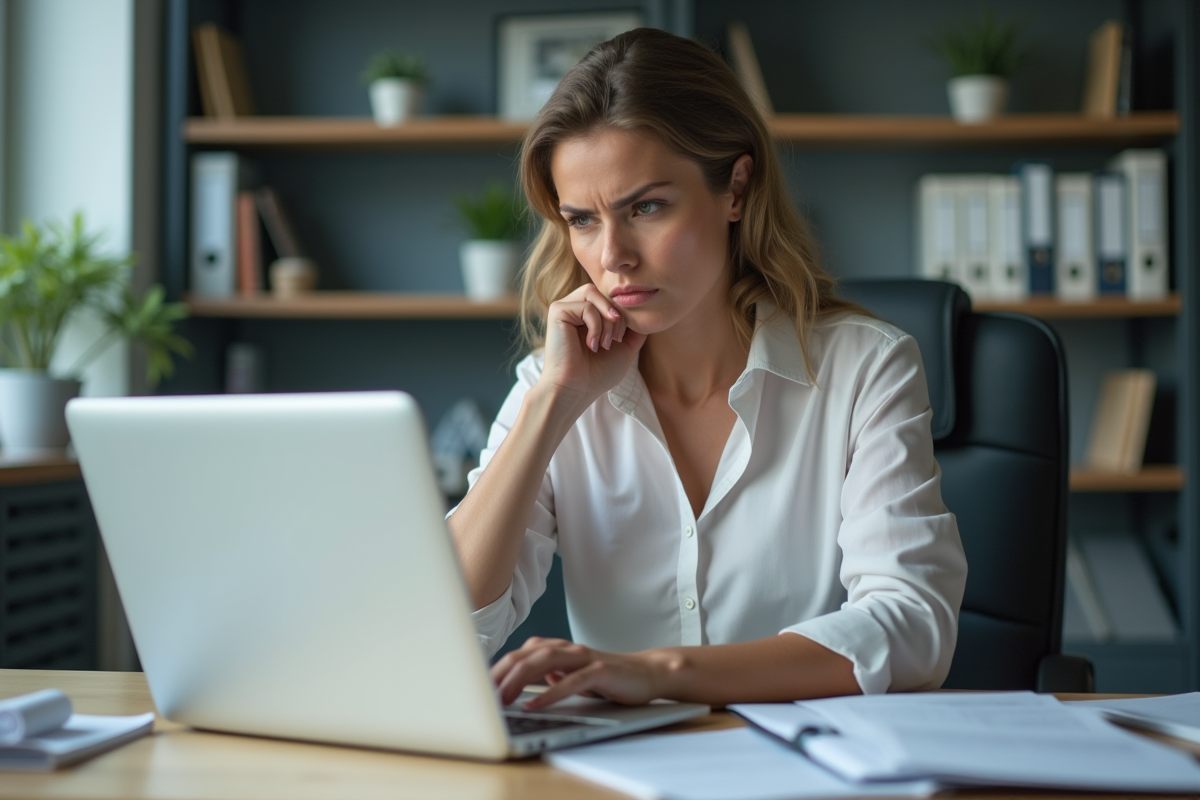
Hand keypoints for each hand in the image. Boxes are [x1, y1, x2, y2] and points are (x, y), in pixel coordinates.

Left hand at [492, 637, 667, 708]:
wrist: (647, 674)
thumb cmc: (608, 677)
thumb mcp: (571, 676)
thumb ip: (548, 675)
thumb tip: (520, 684)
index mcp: (559, 649)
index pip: (520, 654)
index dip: (497, 668)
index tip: (478, 686)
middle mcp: (569, 649)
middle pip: (526, 654)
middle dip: (501, 673)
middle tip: (482, 693)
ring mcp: (585, 658)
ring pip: (545, 661)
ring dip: (519, 680)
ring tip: (501, 698)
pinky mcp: (601, 672)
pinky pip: (571, 681)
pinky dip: (550, 692)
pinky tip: (534, 704)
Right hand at [538, 284, 646, 411]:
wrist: (577, 389)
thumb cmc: (597, 374)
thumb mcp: (625, 348)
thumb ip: (635, 330)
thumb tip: (647, 313)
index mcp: (587, 315)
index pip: (610, 298)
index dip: (622, 315)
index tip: (620, 340)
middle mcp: (574, 308)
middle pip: (603, 292)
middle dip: (617, 316)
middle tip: (615, 340)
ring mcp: (564, 308)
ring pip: (593, 294)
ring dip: (606, 320)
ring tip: (604, 343)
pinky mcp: (557, 311)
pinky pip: (586, 306)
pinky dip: (595, 326)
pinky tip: (591, 345)